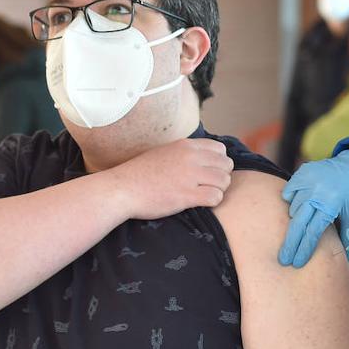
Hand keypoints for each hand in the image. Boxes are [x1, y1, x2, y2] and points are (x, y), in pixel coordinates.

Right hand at [109, 138, 233, 220]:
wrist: (122, 189)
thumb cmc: (139, 174)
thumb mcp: (163, 153)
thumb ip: (183, 153)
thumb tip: (200, 158)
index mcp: (185, 146)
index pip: (220, 149)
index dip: (219, 162)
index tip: (209, 172)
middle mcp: (190, 157)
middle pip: (226, 165)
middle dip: (222, 177)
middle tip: (209, 186)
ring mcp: (189, 176)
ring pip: (224, 181)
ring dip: (218, 190)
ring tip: (204, 195)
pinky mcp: (186, 195)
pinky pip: (215, 197)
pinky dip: (212, 202)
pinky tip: (200, 203)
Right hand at [279, 149, 348, 267]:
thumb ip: (345, 237)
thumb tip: (342, 260)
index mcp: (332, 204)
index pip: (314, 232)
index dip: (304, 249)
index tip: (297, 262)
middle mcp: (318, 192)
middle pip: (298, 223)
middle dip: (290, 244)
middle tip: (284, 260)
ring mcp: (308, 180)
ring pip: (293, 208)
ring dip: (295, 221)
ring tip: (298, 229)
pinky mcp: (302, 172)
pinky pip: (289, 191)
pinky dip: (290, 200)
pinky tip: (297, 207)